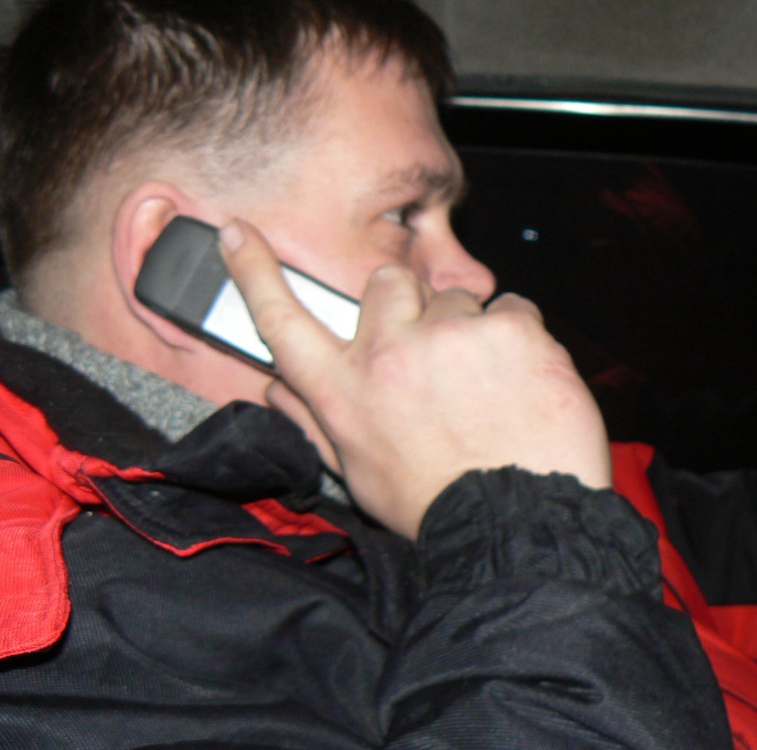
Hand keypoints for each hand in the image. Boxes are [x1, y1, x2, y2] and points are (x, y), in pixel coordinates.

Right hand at [219, 219, 611, 538]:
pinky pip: (512, 307)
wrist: (516, 524)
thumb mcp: (359, 475)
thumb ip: (316, 421)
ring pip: (457, 299)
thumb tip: (273, 387)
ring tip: (486, 386)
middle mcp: (389, 351)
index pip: (282, 320)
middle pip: (387, 283)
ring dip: (469, 330)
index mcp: (344, 389)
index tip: (235, 233)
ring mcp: (451, 334)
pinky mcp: (509, 329)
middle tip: (434, 350)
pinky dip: (519, 338)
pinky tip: (521, 380)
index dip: (254, 271)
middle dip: (409, 304)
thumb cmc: (436, 505)